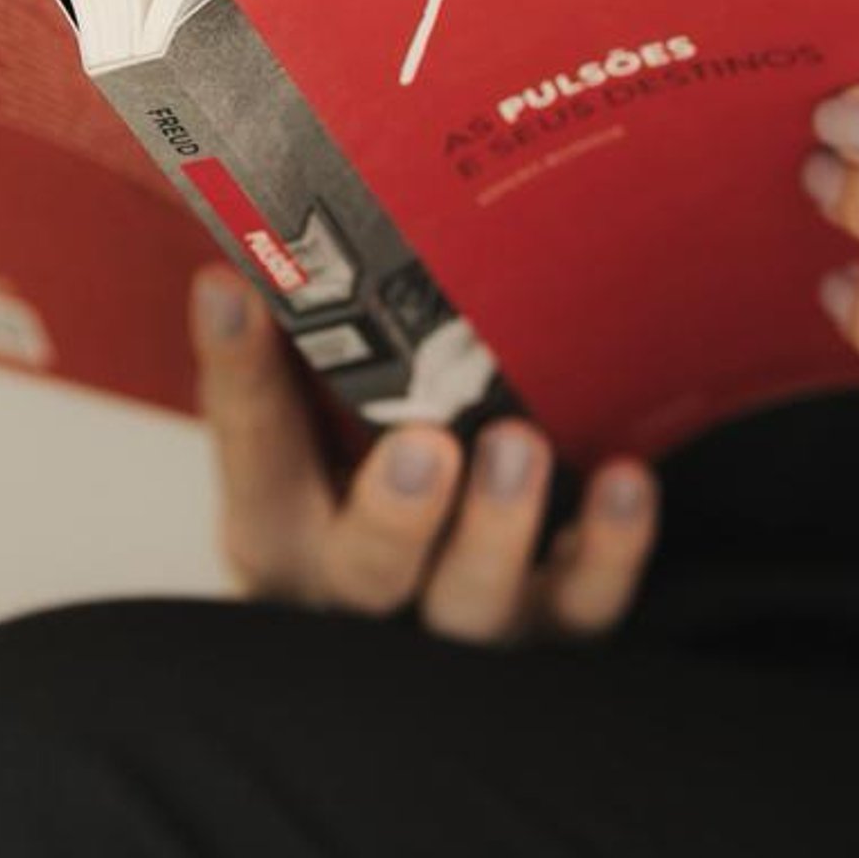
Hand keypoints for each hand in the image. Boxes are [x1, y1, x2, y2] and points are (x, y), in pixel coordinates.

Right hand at [187, 266, 661, 642]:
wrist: (428, 629)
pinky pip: (582, 608)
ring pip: (473, 602)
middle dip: (394, 512)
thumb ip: (304, 357)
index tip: (233, 286)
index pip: (251, 455)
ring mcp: (458, 623)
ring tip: (520, 445)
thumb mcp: (316, 437)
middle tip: (423, 445)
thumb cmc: (363, 492)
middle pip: (366, 570)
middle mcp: (360, 592)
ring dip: (500, 529)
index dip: (237, 374)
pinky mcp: (550, 633)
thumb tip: (276, 224)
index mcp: (282, 532)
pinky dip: (609, 550)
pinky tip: (626, 482)